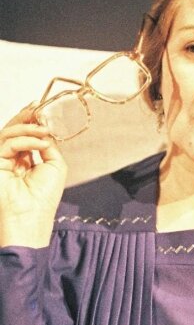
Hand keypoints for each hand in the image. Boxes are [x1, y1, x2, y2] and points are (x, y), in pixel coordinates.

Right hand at [0, 103, 67, 247]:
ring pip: (8, 134)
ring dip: (27, 127)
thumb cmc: (44, 196)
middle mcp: (12, 159)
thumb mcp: (55, 165)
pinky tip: (40, 142)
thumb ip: (49, 146)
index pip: (25, 136)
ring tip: (43, 127)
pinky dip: (25, 140)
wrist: (31, 216)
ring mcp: (1, 161)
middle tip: (37, 108)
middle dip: (26, 118)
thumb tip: (46, 131)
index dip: (32, 122)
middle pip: (13, 131)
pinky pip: (7, 144)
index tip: (41, 110)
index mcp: (26, 161)